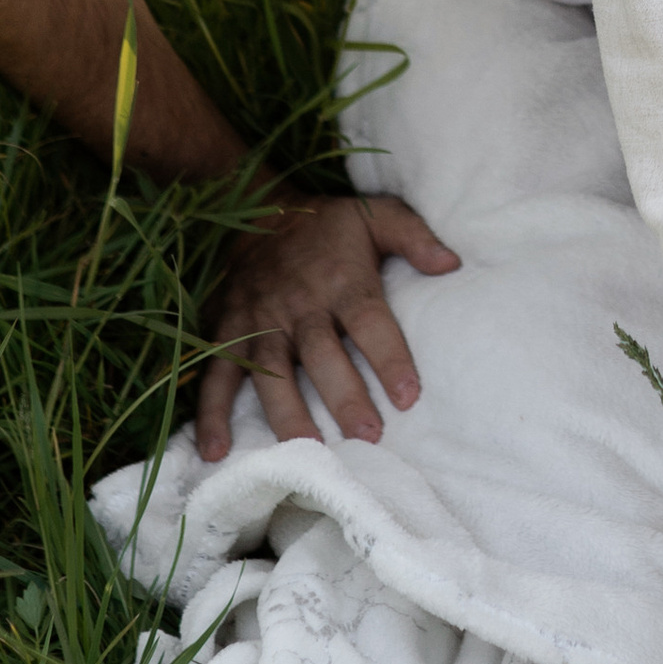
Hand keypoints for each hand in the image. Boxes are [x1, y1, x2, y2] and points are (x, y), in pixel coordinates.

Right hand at [195, 188, 462, 460]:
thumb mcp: (377, 214)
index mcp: (342, 281)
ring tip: (306, 453)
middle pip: (322, 356)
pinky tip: (217, 451)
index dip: (389, 358)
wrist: (259, 210)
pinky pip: (217, 374)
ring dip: (288, 415)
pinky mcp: (228, 332)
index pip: (369, 322)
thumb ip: (414, 236)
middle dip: (344, 398)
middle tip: (368, 437)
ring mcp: (260, 322)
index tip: (408, 396)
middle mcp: (300, 306)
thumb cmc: (330, 225)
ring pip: (272, 373)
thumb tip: (451, 263)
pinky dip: (211, 413)